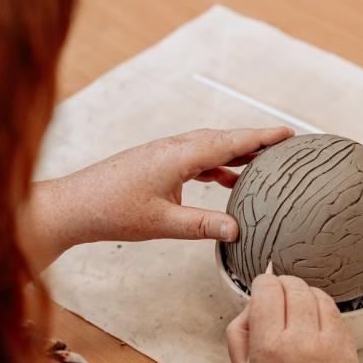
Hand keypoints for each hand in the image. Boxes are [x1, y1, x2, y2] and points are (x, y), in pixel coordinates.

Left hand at [22, 127, 293, 267]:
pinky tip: (227, 181)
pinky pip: (196, 159)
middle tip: (285, 146)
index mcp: (179, 156)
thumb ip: (201, 226)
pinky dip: (216, 166)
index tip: (288, 132)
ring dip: (236, 154)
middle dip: (255, 141)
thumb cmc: (112, 211)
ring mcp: (164, 154)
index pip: (229, 141)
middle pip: (223, 139)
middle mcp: (174, 148)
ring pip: (209, 148)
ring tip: (263, 164)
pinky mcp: (157, 164)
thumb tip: (236, 230)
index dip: (261, 137)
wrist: (74, 205)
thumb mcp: (162, 223)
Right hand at [227, 274, 361, 362]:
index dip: (261, 284)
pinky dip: (323, 312)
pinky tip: (313, 326)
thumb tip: (252, 305)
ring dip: (304, 296)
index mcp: (270, 347)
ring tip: (295, 311)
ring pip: (319, 295)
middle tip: (276, 296)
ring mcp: (331, 346)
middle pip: (295, 286)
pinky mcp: (350, 353)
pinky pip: (337, 315)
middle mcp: (303, 342)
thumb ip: (240, 333)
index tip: (260, 289)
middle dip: (282, 286)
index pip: (268, 289)